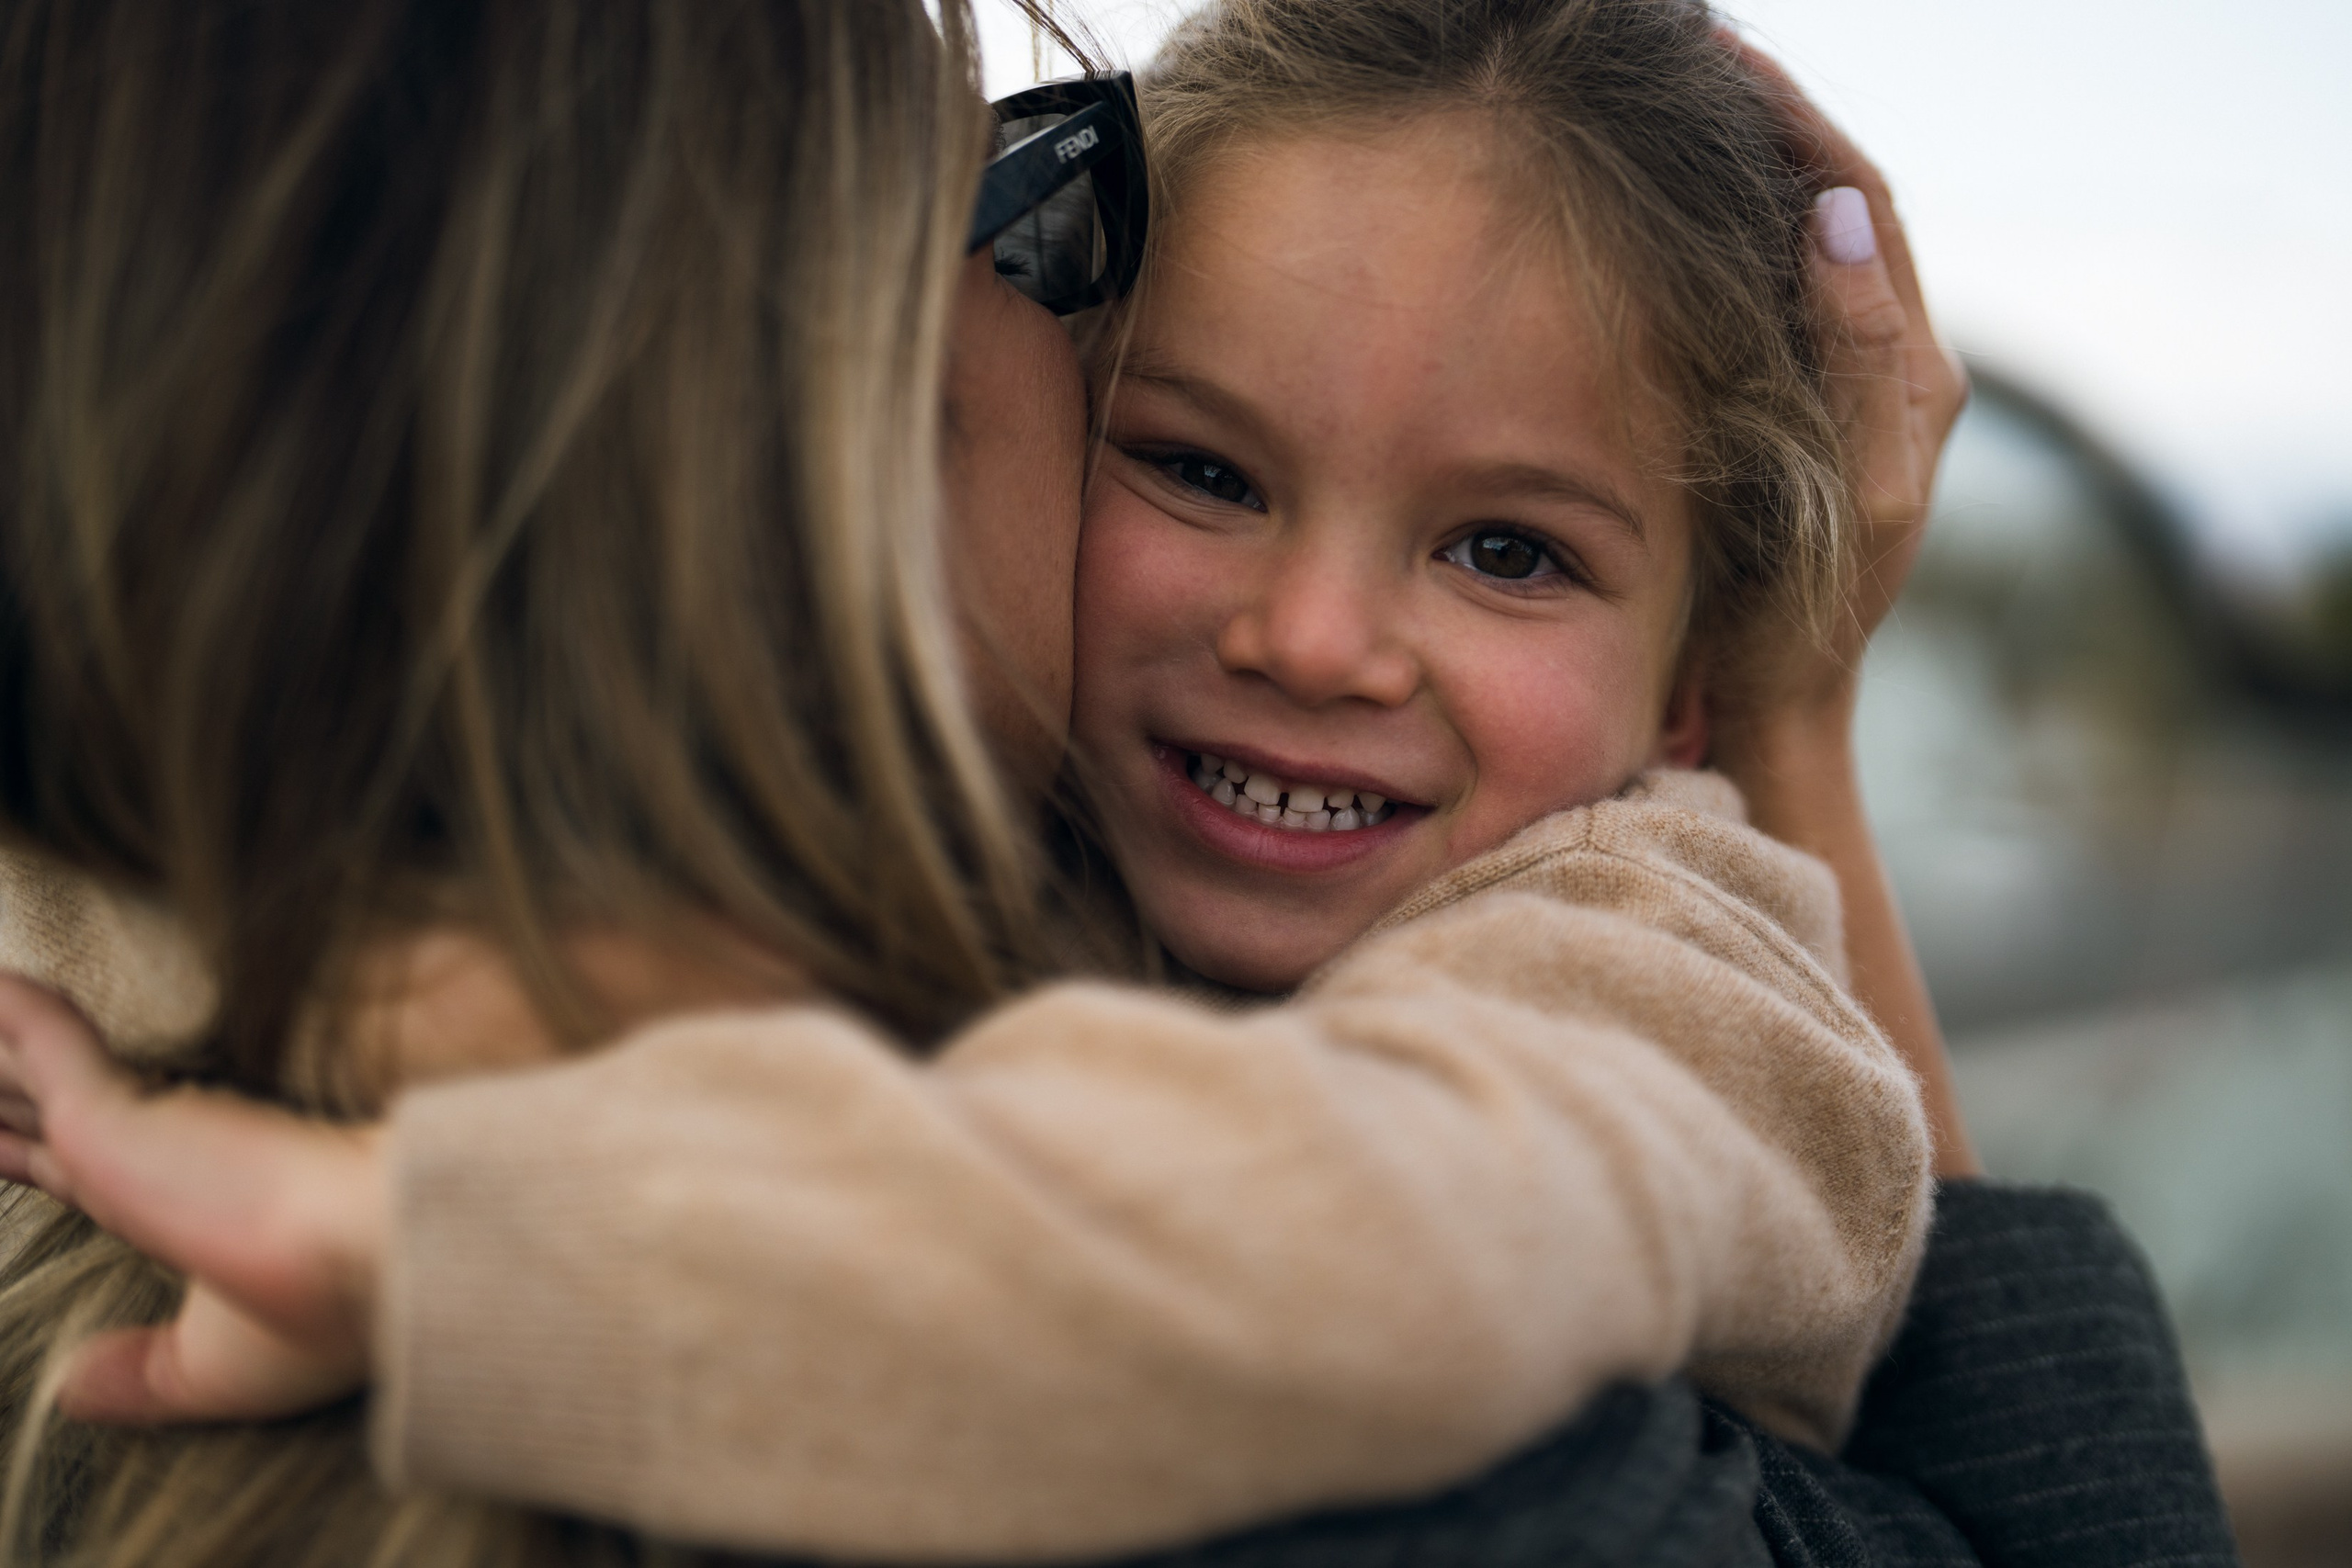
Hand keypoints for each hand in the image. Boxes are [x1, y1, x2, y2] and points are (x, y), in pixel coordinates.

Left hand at [0, 974, 386, 1421]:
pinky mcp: (112, 1114)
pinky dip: (14, 1015)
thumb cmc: (321, 1310)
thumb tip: (68, 1391)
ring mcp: (136, 1128)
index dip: (27, 1149)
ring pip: (32, 1075)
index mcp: (182, 1210)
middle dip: (5, 1093)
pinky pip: (41, 1048)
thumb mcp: (212, 1369)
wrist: (376, 1247)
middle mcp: (155, 1159)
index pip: (78, 1170)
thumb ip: (140, 1373)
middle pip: (46, 1111)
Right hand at [1717, 31, 1970, 744]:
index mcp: (1914, 374)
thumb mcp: (1856, 495)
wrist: (1776, 706)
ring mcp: (1844, 383)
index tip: (1723, 59)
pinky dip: (1729, 230)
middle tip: (1690, 56)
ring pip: (1801, 241)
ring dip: (1749, 166)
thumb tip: (1830, 222)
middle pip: (1835, 203)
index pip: (1859, 205)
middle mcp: (1891, 363)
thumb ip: (1857, 361)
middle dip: (1770, 122)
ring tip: (1680, 107)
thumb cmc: (1806, 624)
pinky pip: (1771, 292)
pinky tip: (1674, 207)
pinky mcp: (1800, 406)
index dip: (1795, 124)